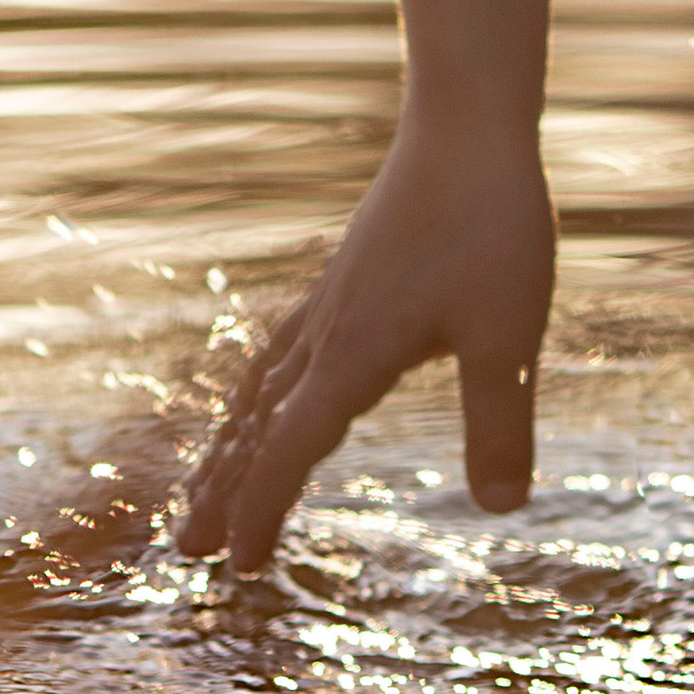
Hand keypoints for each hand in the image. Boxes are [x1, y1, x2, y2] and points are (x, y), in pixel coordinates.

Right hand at [177, 118, 555, 570]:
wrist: (466, 126)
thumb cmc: (490, 225)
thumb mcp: (508, 337)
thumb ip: (500, 425)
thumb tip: (501, 509)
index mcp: (353, 356)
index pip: (288, 449)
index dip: (260, 509)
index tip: (235, 566)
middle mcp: (327, 333)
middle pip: (257, 424)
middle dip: (223, 488)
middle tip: (184, 548)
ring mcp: (332, 299)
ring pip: (262, 384)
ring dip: (233, 440)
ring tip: (207, 479)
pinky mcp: (349, 276)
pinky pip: (282, 346)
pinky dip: (260, 386)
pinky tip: (267, 385)